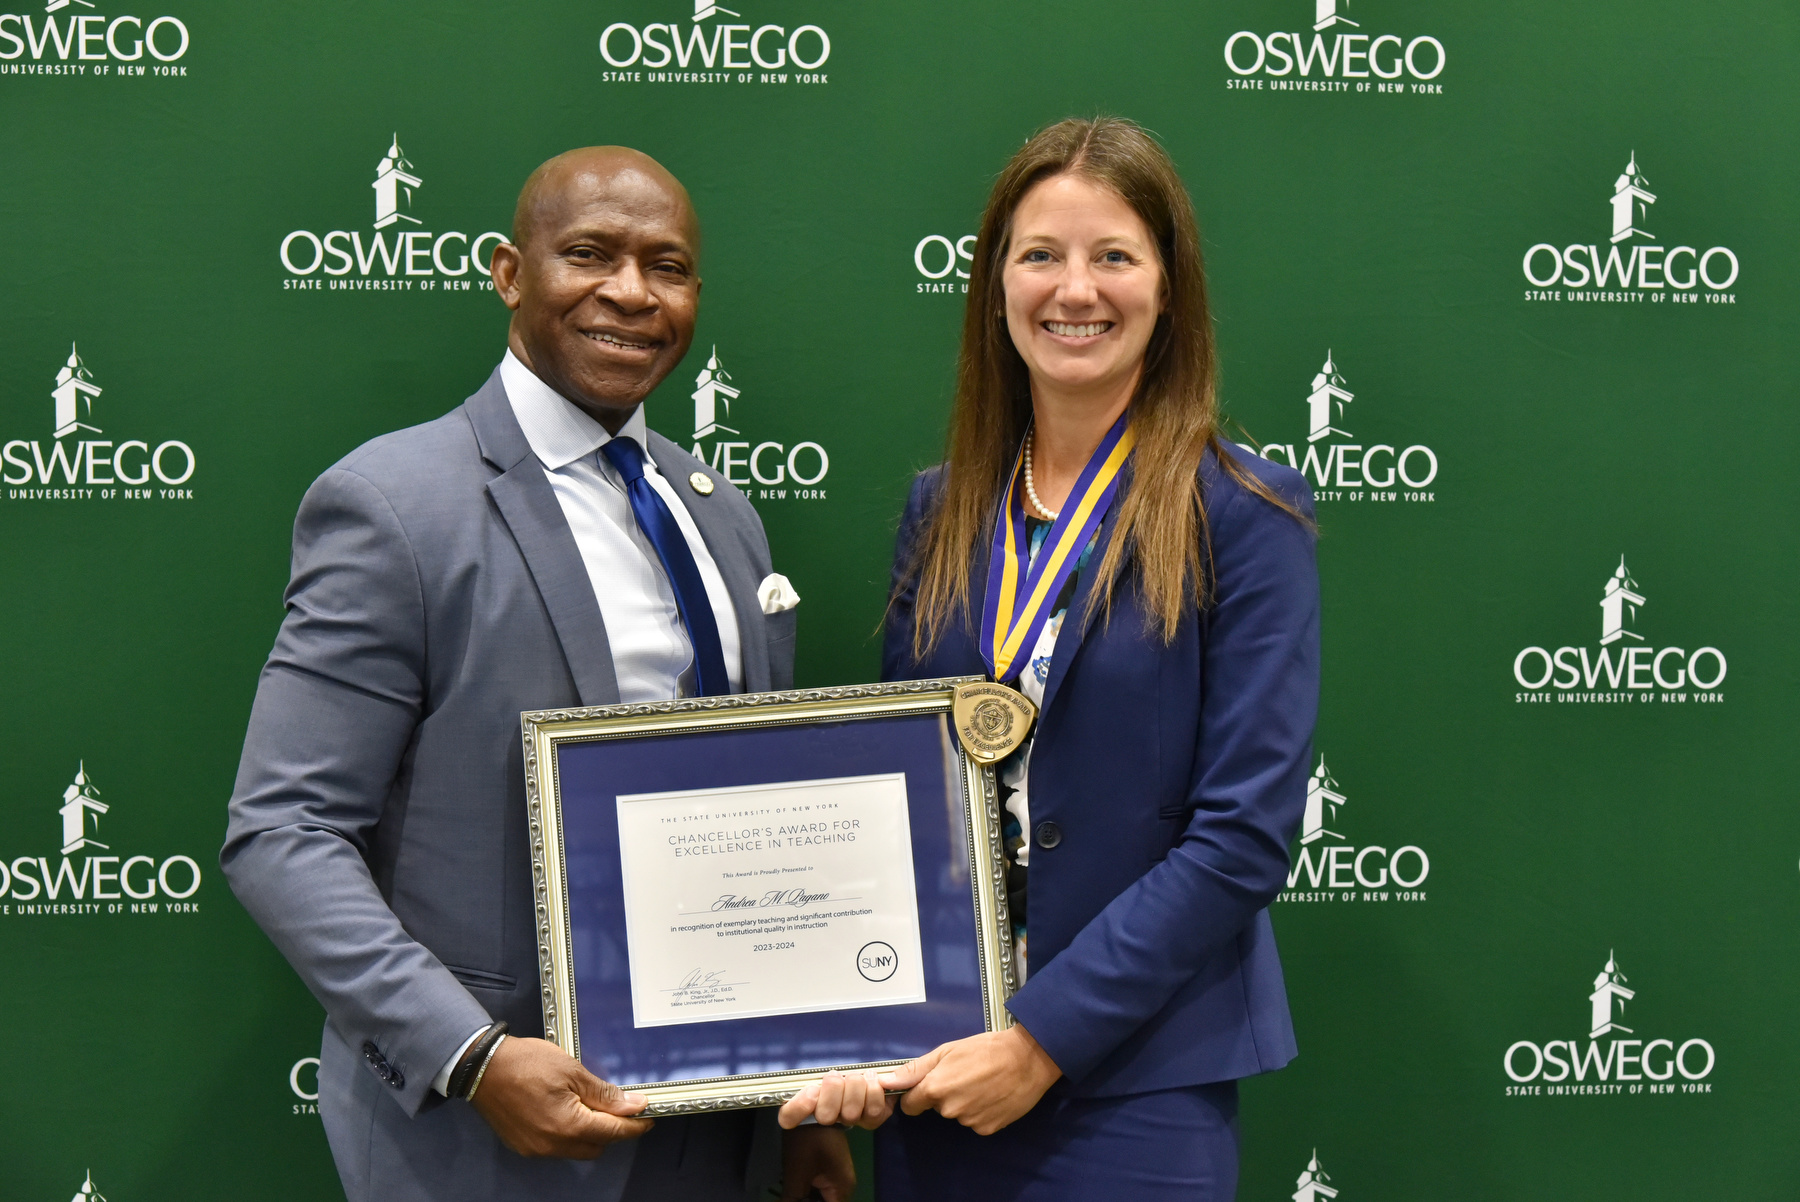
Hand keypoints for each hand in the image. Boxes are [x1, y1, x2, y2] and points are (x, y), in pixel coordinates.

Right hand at [468, 1036, 652, 1157]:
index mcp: (568, 1126)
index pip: (613, 1132)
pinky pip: (556, 1147)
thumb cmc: (526, 1063)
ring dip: (590, 1132)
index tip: (648, 1117)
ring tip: (590, 1105)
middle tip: (619, 1106)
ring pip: (577, 1149)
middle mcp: (552, 1145)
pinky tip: (567, 1111)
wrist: (482, 1067)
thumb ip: (603, 1093)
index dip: (635, 1126)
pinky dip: (568, 1134)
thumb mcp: (572, 1071)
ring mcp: (536, 1149)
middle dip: (612, 1130)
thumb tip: (633, 1105)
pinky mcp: (524, 1146)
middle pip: (597, 1146)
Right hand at [778, 1069, 895, 1130]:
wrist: (872, 1070)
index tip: (811, 1090)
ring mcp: (851, 1118)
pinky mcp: (873, 1118)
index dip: (798, 1108)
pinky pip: (873, 1111)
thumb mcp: (826, 1062)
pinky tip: (876, 1079)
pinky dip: (875, 1091)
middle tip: (837, 1074)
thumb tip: (813, 1090)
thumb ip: (812, 1071)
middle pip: (825, 1115)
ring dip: (856, 1089)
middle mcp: (829, 1114)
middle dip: (834, 1090)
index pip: (789, 1117)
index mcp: (808, 1100)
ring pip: (850, 1113)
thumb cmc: (842, 1064)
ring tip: (861, 1075)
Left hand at [780, 1123, 855, 1201]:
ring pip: (822, 1198)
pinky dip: (808, 1192)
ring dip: (806, 1197)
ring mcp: (838, 1177)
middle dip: (809, 1201)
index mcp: (842, 1190)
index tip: (795, 1200)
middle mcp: (844, 1186)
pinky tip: (796, 1190)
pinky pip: (820, 1189)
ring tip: (792, 1193)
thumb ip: (793, 1200)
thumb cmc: (807, 1143)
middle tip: (791, 1196)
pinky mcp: (830, 1169)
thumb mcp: (796, 1176)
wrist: (812, 1110)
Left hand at [878, 1024, 1061, 1135]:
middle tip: (966, 1075)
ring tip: (983, 1083)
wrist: (1028, 1058)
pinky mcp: (988, 1129)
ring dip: (965, 1103)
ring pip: (958, 1115)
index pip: (911, 1105)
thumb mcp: (948, 1050)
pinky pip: (977, 1122)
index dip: (918, 1095)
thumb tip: (886, 1081)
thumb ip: (916, 1069)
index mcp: (935, 1088)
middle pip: (937, 1108)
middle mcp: (950, 1110)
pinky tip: (993, 1095)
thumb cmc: (987, 1048)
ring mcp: (970, 1122)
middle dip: (946, 1095)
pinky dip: (982, 1111)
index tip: (930, 1086)